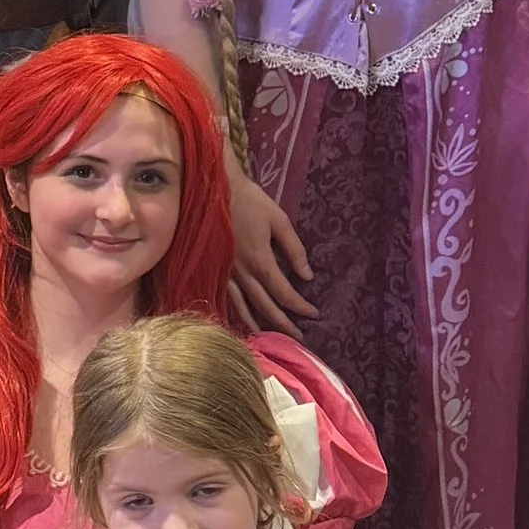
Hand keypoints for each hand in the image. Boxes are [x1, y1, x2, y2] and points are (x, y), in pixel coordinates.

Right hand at [228, 159, 312, 330]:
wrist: (215, 190)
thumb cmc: (250, 201)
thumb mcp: (279, 220)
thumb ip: (294, 249)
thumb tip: (307, 276)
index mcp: (261, 261)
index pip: (285, 293)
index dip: (301, 307)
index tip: (314, 314)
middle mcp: (243, 274)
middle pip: (265, 307)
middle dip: (283, 324)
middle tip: (298, 338)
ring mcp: (225, 274)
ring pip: (243, 308)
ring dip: (258, 325)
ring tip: (268, 339)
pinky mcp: (214, 270)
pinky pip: (225, 298)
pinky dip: (234, 313)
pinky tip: (240, 320)